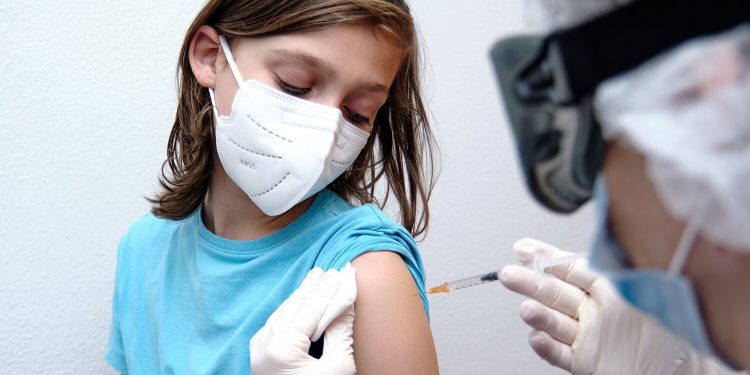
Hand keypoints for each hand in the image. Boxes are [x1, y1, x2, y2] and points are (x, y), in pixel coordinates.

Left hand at [250, 265, 356, 374]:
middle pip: (293, 307)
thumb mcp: (339, 367)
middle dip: (312, 288)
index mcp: (281, 348)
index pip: (310, 308)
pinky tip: (300, 302)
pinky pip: (275, 325)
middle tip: (328, 271)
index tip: (341, 272)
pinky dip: (290, 312)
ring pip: (282, 314)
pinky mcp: (260, 359)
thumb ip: (341, 332)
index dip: (328, 289)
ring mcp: (258, 352)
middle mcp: (264, 346)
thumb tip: (345, 303)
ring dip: (301, 297)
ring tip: (315, 280)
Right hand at [499, 238, 735, 374]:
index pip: (571, 267)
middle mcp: (596, 311)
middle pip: (556, 292)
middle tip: (509, 274)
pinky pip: (561, 354)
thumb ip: (619, 268)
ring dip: (537, 314)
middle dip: (530, 281)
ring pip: (555, 322)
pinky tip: (535, 337)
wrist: (687, 373)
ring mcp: (590, 336)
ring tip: (526, 308)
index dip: (546, 257)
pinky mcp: (588, 362)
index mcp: (611, 288)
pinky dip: (546, 347)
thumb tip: (597, 244)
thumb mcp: (649, 289)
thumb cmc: (677, 332)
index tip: (523, 248)